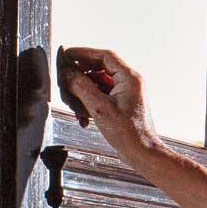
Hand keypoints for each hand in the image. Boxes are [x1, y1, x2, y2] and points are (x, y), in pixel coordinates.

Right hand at [58, 45, 156, 164]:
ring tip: (75, 107)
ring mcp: (123, 94)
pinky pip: (99, 97)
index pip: (103, 56)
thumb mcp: (100, 108)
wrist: (140, 153)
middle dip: (80, 78)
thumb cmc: (129, 134)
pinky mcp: (119, 105)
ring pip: (96, 84)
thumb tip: (67, 73)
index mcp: (128, 78)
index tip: (68, 56)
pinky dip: (89, 104)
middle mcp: (128, 83)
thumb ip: (81, 87)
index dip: (83, 54)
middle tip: (66, 84)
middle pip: (98, 69)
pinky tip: (83, 117)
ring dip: (82, 94)